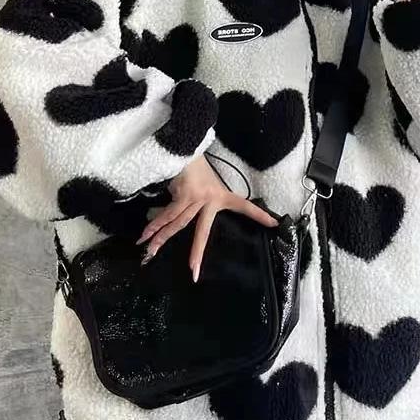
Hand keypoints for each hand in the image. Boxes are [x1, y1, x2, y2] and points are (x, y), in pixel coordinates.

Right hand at [135, 155, 278, 282]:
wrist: (185, 149)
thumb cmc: (196, 169)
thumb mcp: (209, 184)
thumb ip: (206, 202)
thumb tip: (191, 216)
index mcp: (222, 197)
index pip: (245, 206)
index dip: (259, 215)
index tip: (274, 224)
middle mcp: (211, 200)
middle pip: (202, 232)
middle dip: (196, 253)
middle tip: (192, 270)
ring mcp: (196, 198)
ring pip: (178, 224)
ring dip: (161, 238)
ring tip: (150, 252)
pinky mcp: (182, 195)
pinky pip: (168, 215)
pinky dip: (155, 224)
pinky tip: (145, 235)